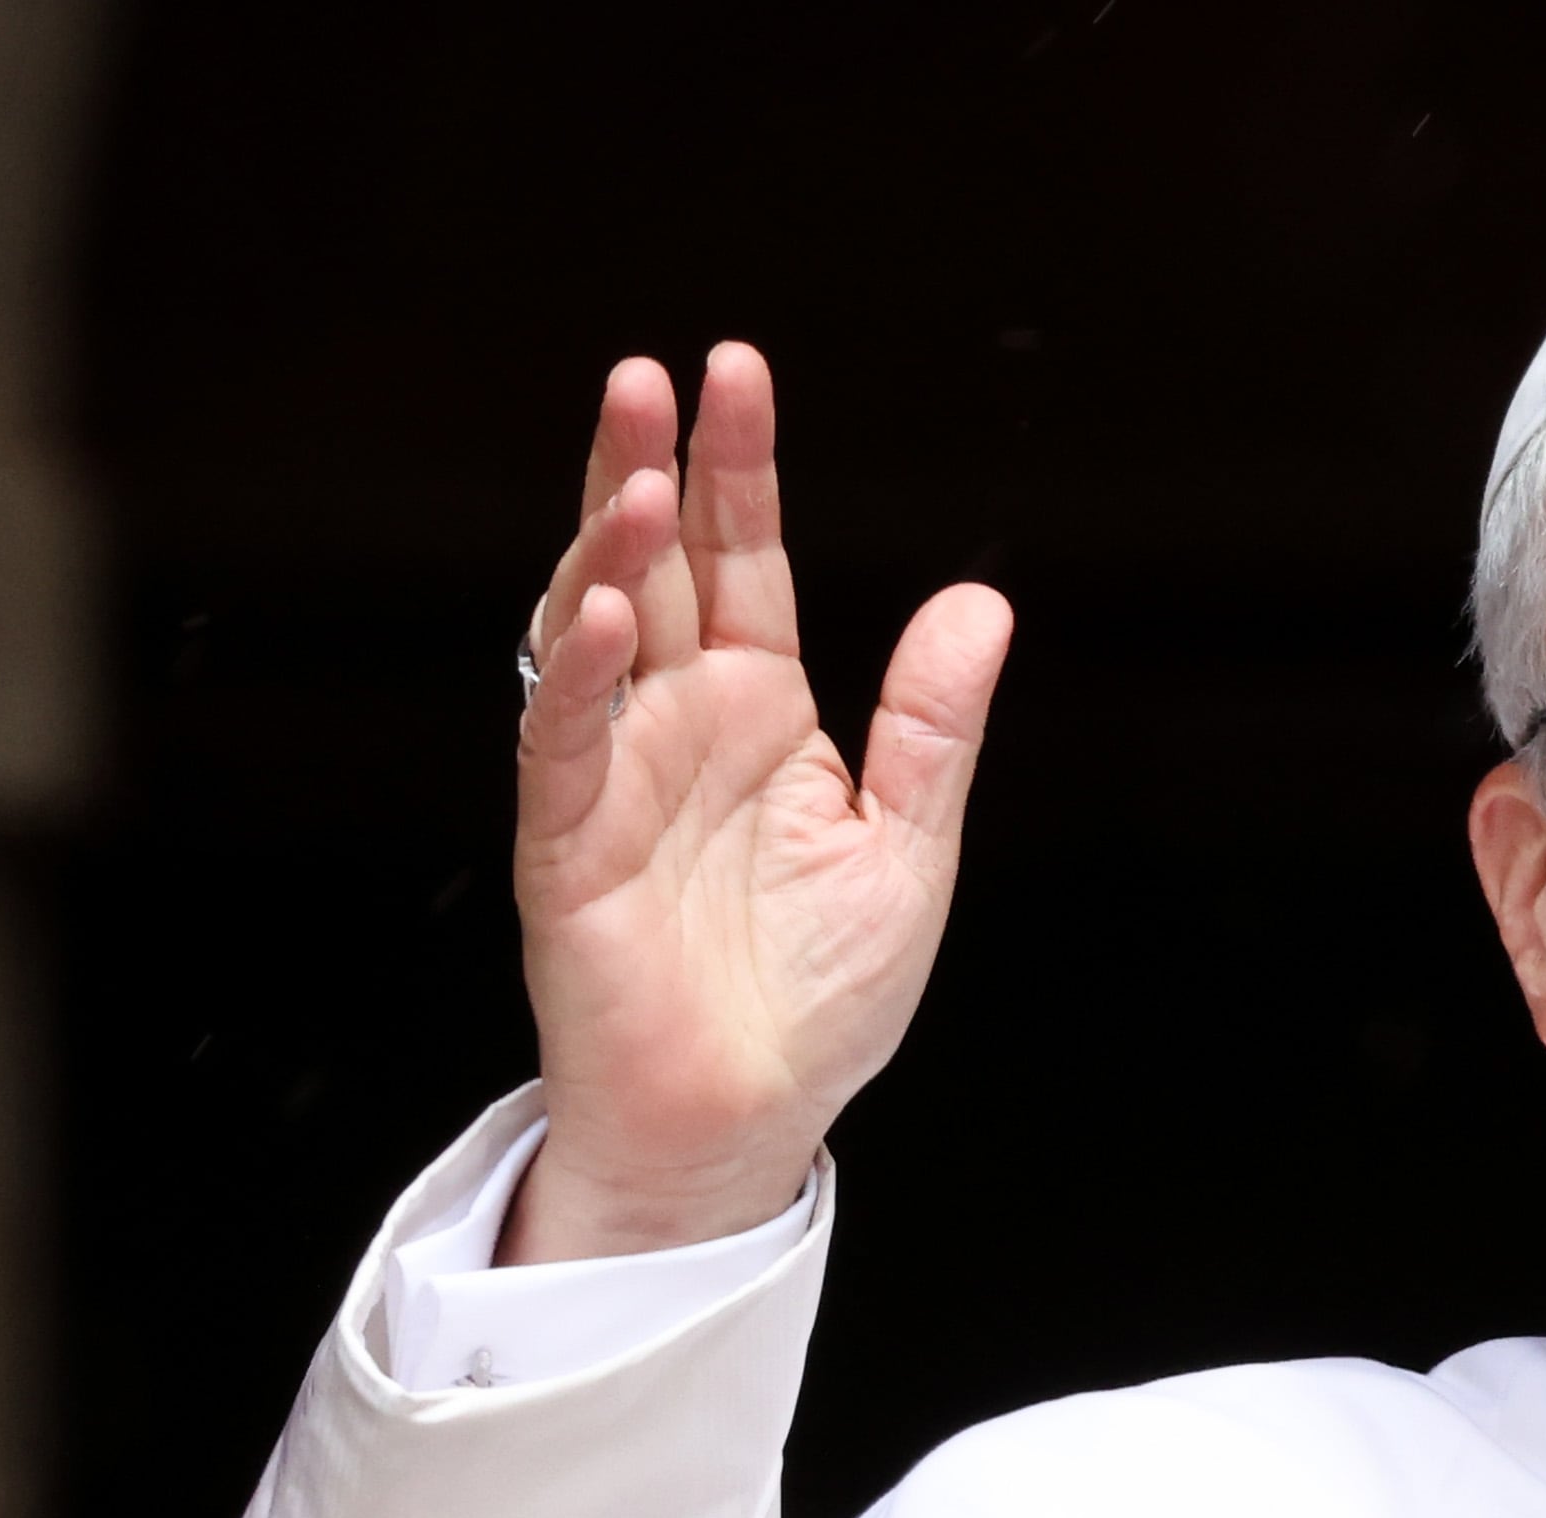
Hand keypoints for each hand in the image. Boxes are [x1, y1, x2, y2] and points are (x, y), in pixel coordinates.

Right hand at [504, 344, 1012, 1261]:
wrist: (750, 1119)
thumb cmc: (817, 997)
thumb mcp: (908, 846)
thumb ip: (932, 725)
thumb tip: (980, 599)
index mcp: (763, 711)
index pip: (747, 561)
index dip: (742, 469)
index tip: (736, 371)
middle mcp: (680, 724)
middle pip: (656, 567)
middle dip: (650, 468)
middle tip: (648, 376)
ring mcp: (616, 776)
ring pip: (594, 632)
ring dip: (609, 549)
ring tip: (643, 475)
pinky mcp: (567, 843)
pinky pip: (565, 742)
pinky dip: (581, 675)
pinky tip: (607, 610)